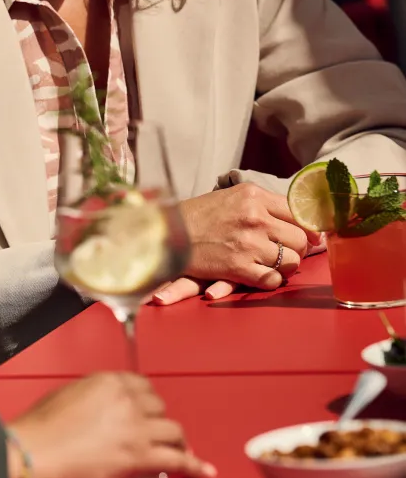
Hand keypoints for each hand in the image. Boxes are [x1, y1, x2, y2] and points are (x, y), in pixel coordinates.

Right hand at [5, 372, 215, 477]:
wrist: (34, 453)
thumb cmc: (41, 426)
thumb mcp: (69, 394)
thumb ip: (95, 395)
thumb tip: (107, 407)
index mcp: (110, 381)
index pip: (143, 386)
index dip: (147, 403)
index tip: (147, 413)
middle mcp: (128, 400)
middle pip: (160, 408)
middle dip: (159, 422)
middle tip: (157, 436)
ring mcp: (137, 429)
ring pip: (174, 431)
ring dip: (177, 442)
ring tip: (180, 452)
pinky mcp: (140, 458)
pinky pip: (177, 461)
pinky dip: (193, 467)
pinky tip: (204, 470)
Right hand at [151, 185, 319, 305]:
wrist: (166, 233)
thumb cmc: (198, 216)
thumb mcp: (231, 197)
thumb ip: (263, 205)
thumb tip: (301, 219)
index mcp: (253, 196)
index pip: (299, 212)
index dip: (309, 228)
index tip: (311, 237)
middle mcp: (254, 217)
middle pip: (300, 239)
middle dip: (298, 249)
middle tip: (287, 253)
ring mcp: (248, 243)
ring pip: (290, 262)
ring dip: (284, 267)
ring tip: (271, 264)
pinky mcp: (238, 267)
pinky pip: (272, 280)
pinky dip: (270, 281)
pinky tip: (260, 276)